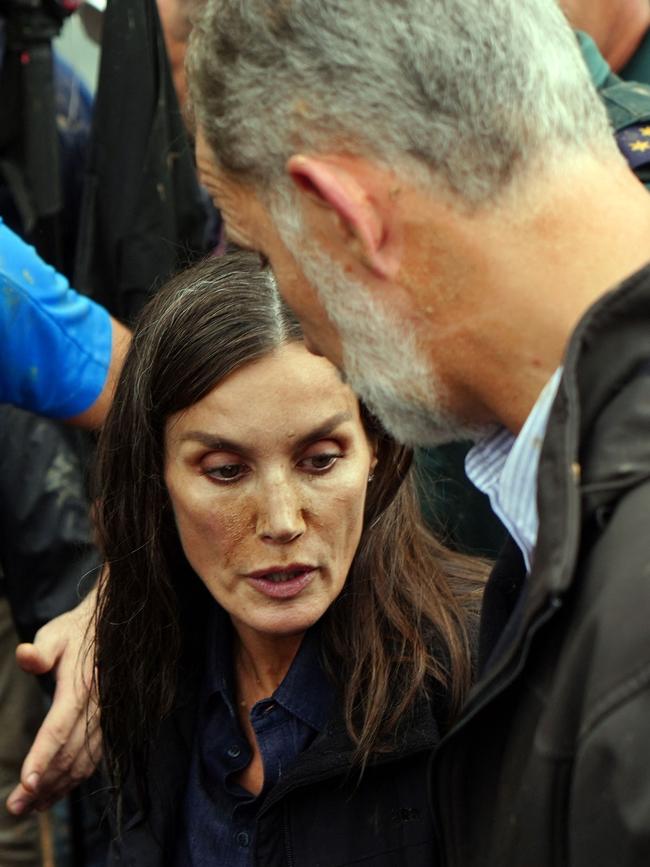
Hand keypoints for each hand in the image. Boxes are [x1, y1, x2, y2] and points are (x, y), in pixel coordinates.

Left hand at [5, 586, 100, 814]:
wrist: (107, 630)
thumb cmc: (73, 634)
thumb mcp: (53, 635)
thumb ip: (39, 650)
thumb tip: (25, 656)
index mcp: (80, 686)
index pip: (59, 727)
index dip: (43, 756)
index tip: (26, 784)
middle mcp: (96, 706)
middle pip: (69, 752)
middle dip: (43, 783)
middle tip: (15, 807)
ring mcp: (104, 718)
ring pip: (83, 761)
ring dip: (57, 788)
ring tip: (30, 808)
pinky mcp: (105, 725)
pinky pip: (92, 758)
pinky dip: (74, 780)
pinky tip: (53, 793)